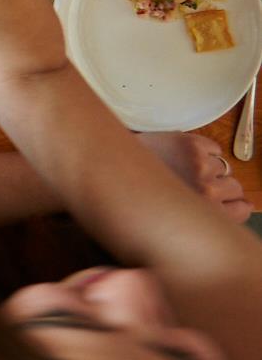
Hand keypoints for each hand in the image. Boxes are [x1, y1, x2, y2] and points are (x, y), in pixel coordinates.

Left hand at [137, 132, 252, 221]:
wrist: (112, 165)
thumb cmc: (143, 193)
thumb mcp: (177, 216)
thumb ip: (208, 216)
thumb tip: (247, 207)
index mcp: (203, 213)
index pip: (242, 209)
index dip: (233, 204)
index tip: (223, 202)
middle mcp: (206, 190)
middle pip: (235, 188)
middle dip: (222, 186)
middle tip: (198, 184)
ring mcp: (200, 165)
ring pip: (223, 168)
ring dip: (209, 168)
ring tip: (184, 169)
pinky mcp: (192, 144)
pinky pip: (214, 148)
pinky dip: (203, 150)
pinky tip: (182, 155)